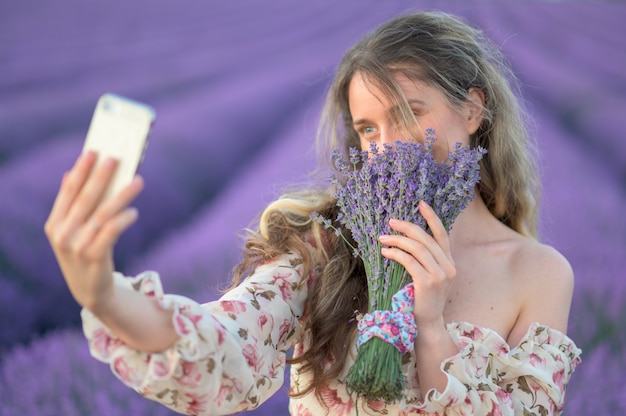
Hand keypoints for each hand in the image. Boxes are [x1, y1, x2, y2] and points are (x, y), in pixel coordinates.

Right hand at [44, 151, 143, 311]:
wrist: (90, 291)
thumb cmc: (84, 252)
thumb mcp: (72, 232)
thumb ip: (71, 206)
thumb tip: (69, 173)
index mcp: (55, 224)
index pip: (68, 192)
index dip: (81, 170)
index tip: (93, 151)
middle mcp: (63, 234)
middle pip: (85, 198)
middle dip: (101, 176)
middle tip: (115, 158)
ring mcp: (77, 247)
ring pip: (103, 213)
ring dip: (122, 195)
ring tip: (138, 181)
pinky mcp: (94, 258)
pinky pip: (112, 232)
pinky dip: (124, 219)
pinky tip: (134, 211)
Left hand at [378, 200, 455, 328]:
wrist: (427, 325)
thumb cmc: (422, 301)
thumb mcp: (430, 278)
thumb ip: (426, 261)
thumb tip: (406, 240)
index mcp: (450, 263)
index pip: (442, 234)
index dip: (432, 218)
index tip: (420, 204)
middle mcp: (449, 267)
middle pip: (427, 238)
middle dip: (408, 227)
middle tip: (391, 222)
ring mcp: (440, 275)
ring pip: (418, 248)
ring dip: (398, 240)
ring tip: (382, 238)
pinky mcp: (428, 282)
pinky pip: (409, 261)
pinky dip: (396, 254)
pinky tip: (385, 252)